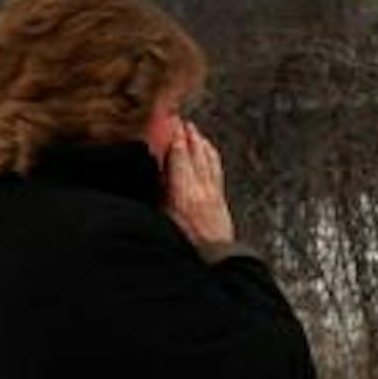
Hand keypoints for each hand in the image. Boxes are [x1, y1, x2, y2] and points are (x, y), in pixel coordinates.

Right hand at [163, 120, 237, 262]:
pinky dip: (211, 155)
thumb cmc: (186, 244)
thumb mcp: (164, 219)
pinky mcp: (220, 197)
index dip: (174, 138)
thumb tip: (157, 174)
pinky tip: (209, 149)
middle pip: (194, 154)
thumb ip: (161, 194)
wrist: (215, 259)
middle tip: (179, 119)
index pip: (178, 157)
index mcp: (182, 193)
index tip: (169, 122)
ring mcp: (213, 192)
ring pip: (207, 159)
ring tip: (193, 129)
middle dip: (187, 135)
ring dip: (199, 142)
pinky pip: (216, 169)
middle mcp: (200, 188)